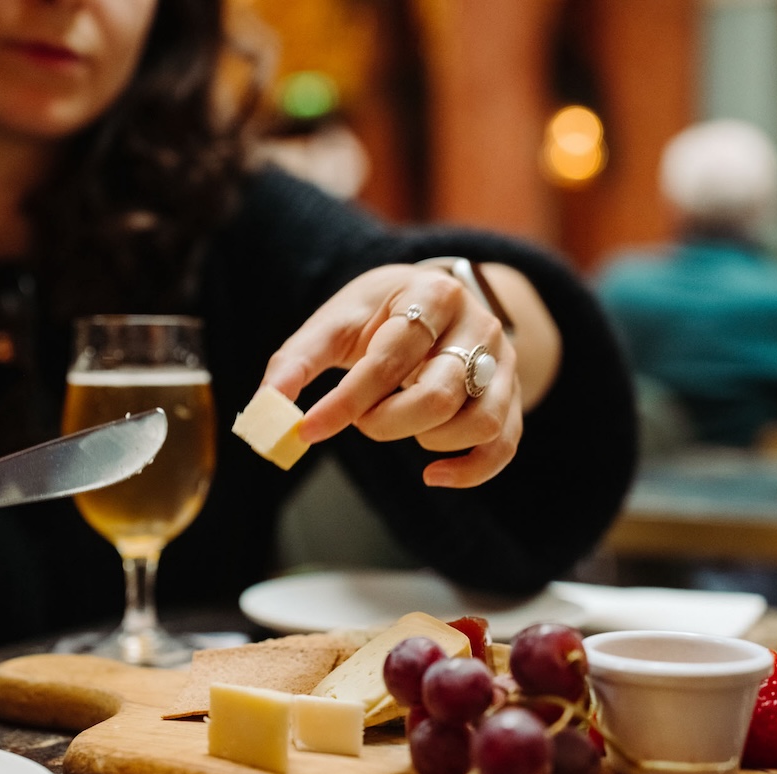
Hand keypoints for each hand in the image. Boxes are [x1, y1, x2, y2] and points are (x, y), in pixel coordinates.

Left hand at [261, 263, 545, 487]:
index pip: (390, 359)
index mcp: (431, 295)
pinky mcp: (511, 396)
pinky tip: (432, 476)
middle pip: (438, 395)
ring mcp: (502, 363)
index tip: (307, 430)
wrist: (435, 301)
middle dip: (387, 423)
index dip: (347, 401)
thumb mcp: (335, 324)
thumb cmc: (377, 316)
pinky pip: (503, 445)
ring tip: (397, 424)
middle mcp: (479, 326)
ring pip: (478, 423)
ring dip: (428, 441)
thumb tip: (265, 410)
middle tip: (361, 421)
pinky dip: (470, 471)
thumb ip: (296, 362)